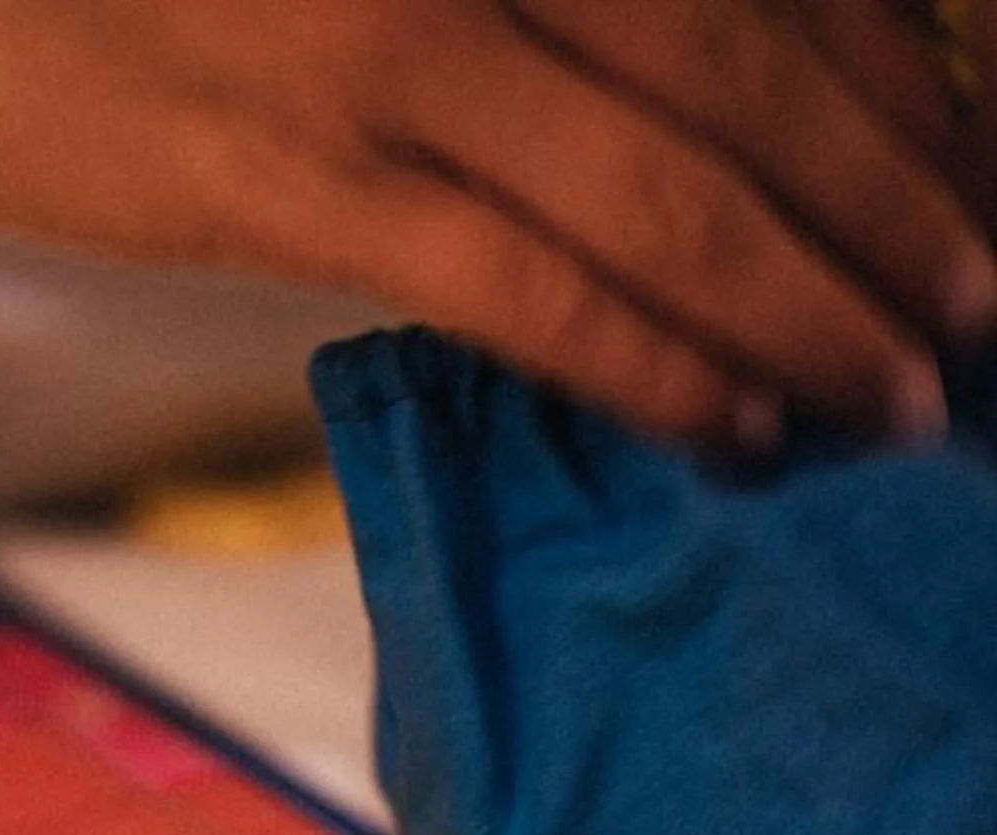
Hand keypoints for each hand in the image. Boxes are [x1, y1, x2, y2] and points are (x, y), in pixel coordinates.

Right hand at [0, 0, 996, 447]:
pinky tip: (725, 421)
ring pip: (670, 182)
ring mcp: (381, 45)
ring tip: (892, 395)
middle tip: (973, 312)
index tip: (956, 180)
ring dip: (809, 300)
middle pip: (757, 67)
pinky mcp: (279, 175)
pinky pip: (518, 279)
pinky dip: (646, 356)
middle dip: (895, 205)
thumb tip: (592, 75)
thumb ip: (456, 3)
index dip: (890, 82)